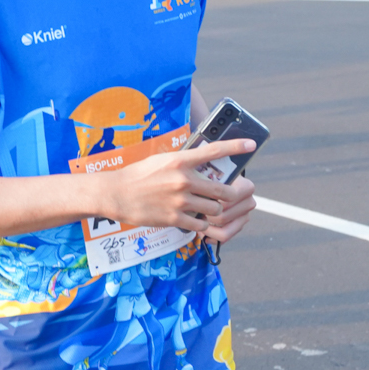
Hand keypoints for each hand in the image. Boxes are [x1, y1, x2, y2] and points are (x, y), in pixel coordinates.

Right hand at [90, 140, 258, 240]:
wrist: (116, 193)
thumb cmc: (138, 175)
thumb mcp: (161, 160)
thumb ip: (183, 162)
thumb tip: (202, 161)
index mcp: (180, 161)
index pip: (214, 151)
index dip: (236, 147)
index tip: (252, 144)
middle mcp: (183, 179)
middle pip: (222, 190)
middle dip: (232, 195)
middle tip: (232, 196)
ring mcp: (179, 200)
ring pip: (214, 209)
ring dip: (215, 210)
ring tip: (208, 209)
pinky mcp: (174, 218)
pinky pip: (200, 225)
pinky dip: (202, 224)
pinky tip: (197, 221)